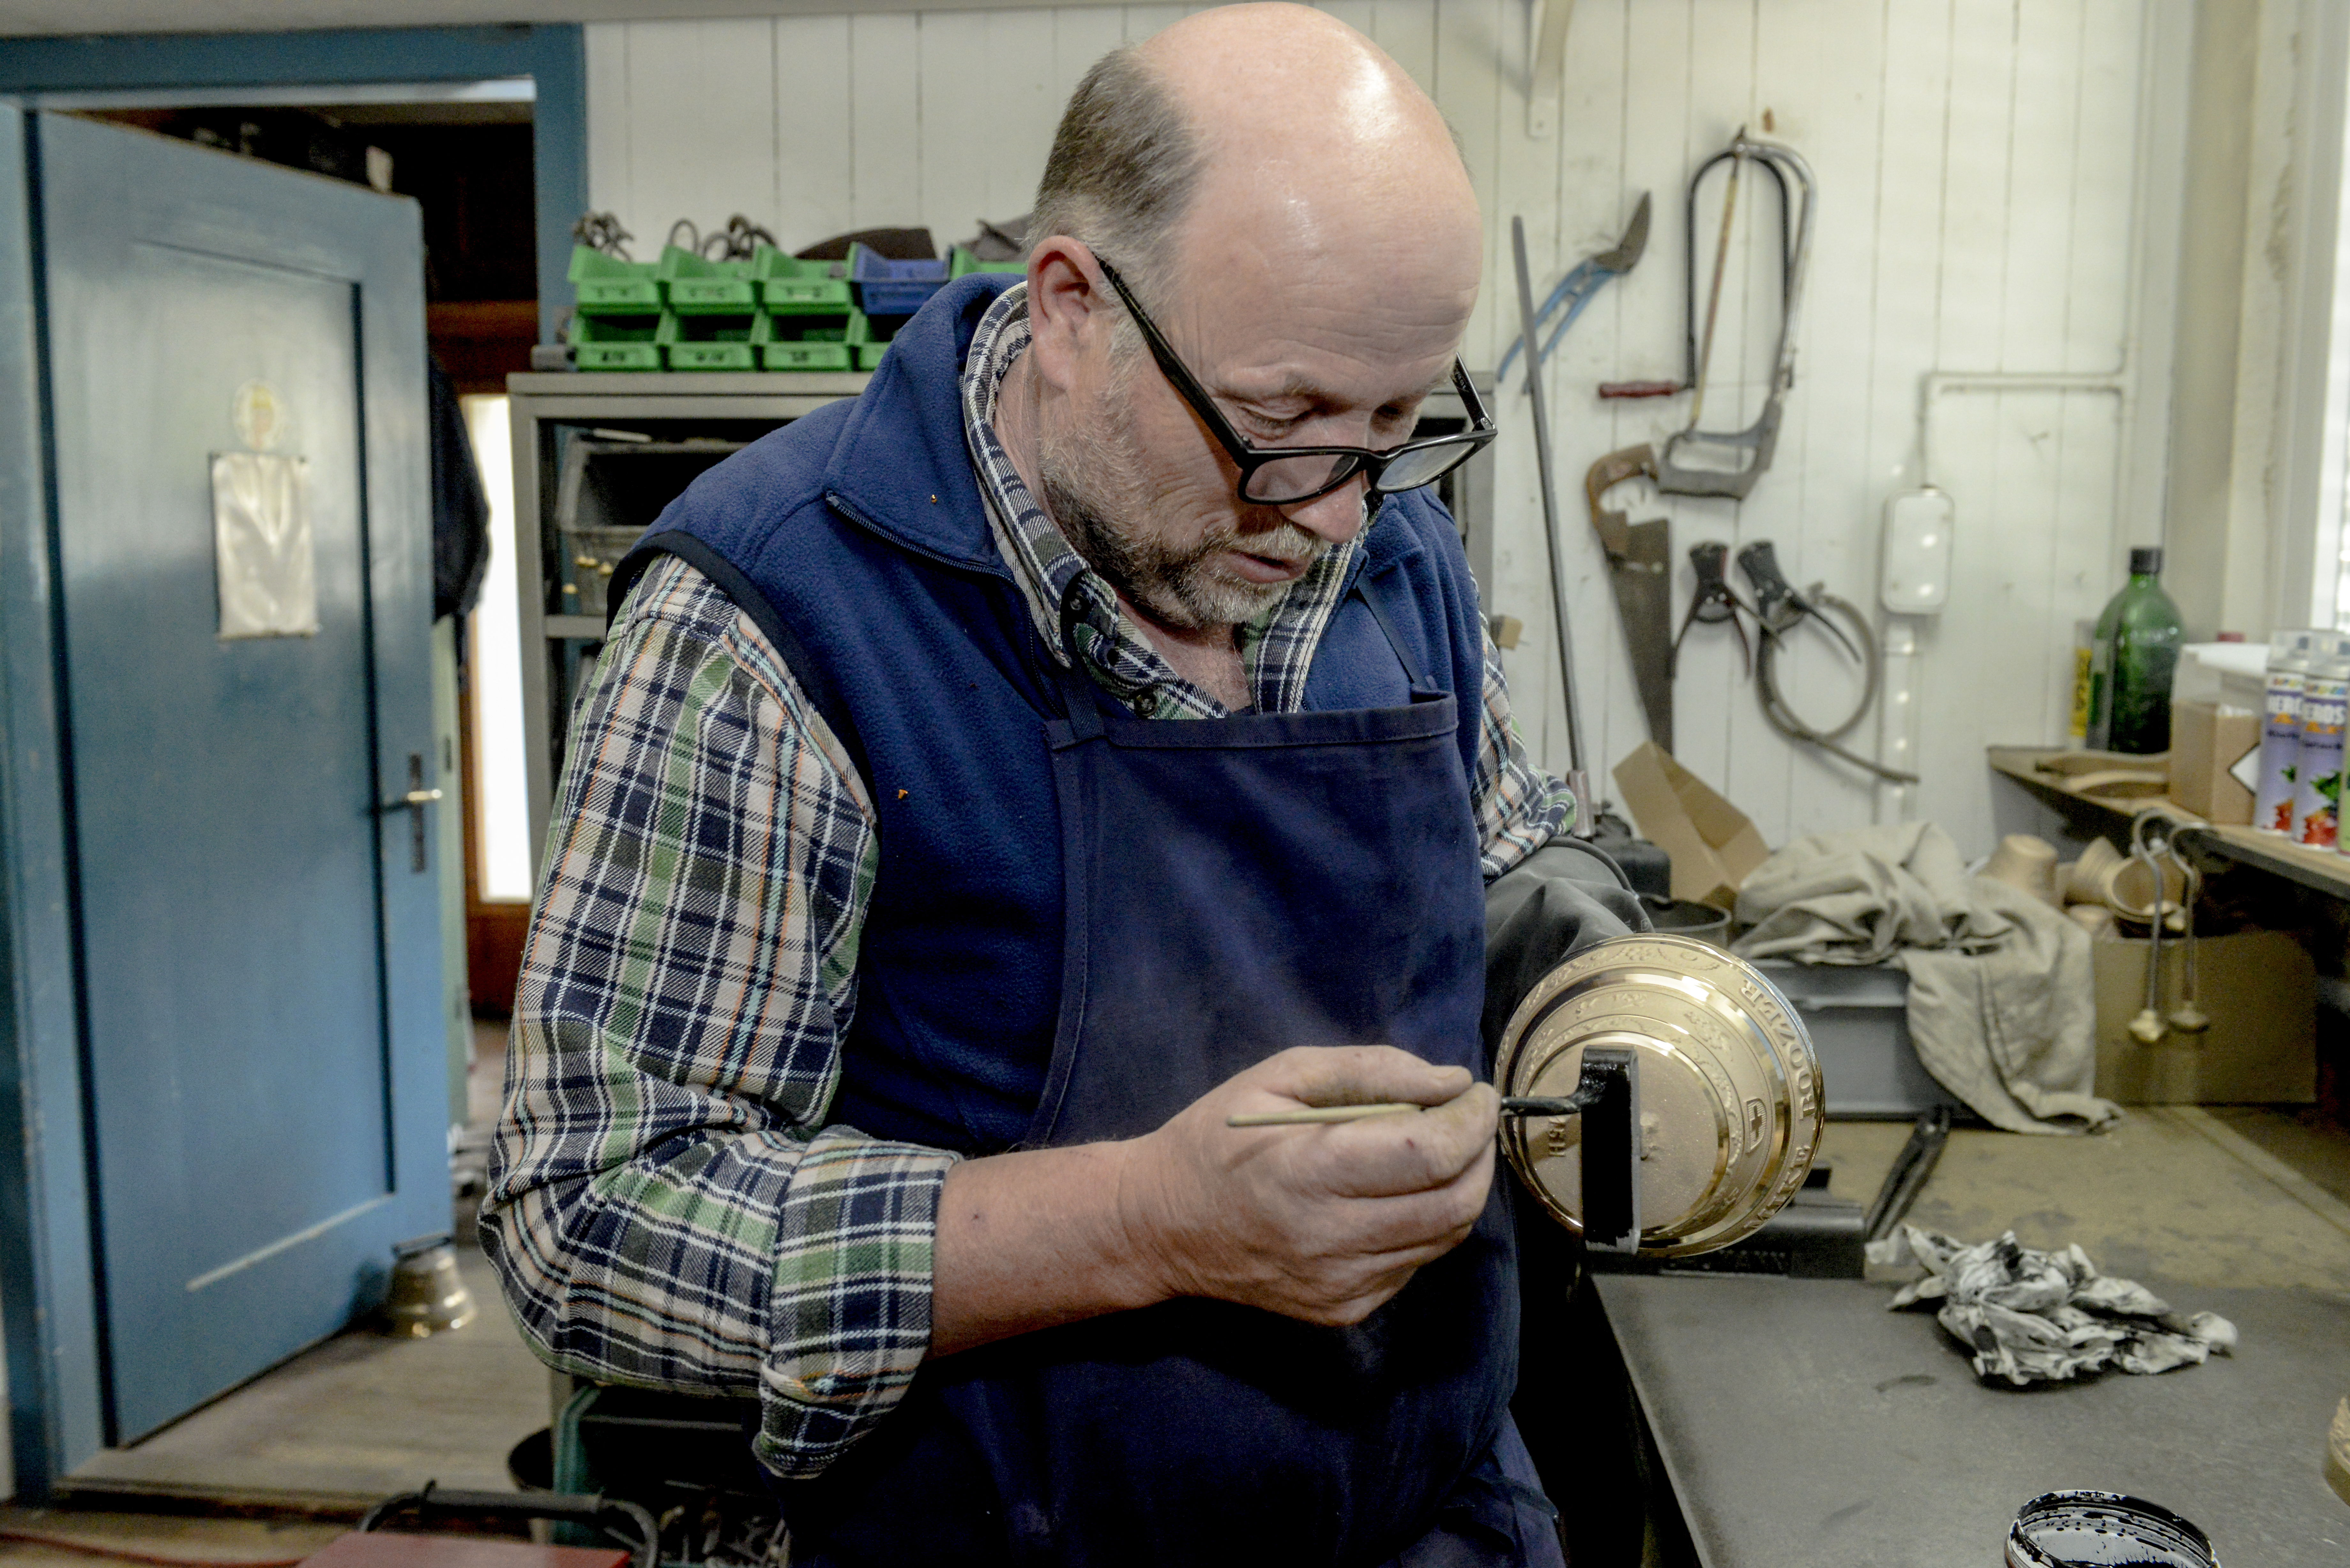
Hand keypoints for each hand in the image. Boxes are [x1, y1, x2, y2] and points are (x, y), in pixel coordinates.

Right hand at [1118, 1046, 1498, 1326]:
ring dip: (1461, 1187)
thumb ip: (1371, 1071)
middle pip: (1454, 1202)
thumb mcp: (1281, 1076)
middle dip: (1480, 1153)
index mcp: (1308, 1172)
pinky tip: (1395, 1195)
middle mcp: (1329, 1239)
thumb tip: (1453, 1084)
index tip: (1476, 1092)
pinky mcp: (1344, 1310)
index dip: (1471, 1120)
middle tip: (1469, 1120)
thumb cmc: (1219, 1138)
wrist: (1160, 1227)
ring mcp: (1340, 1284)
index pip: (1429, 1154)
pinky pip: (1415, 1263)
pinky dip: (1425, 1223)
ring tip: (1440, 1150)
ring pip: (1444, 1236)